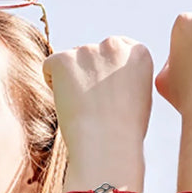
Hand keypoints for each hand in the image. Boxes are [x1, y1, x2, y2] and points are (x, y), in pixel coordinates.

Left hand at [44, 37, 152, 154]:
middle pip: (92, 54)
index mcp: (139, 53)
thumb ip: (127, 76)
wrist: (108, 147)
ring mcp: (87, 50)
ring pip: (71, 62)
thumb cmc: (125, 132)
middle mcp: (114, 45)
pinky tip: (70, 105)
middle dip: (90, 74)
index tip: (111, 95)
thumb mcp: (140, 97)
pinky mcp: (63, 60)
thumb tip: (108, 71)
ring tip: (85, 109)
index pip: (117, 50)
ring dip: (72, 81)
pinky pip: (50, 67)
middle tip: (96, 106)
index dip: (109, 73)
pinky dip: (54, 85)